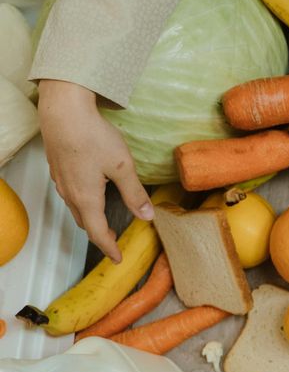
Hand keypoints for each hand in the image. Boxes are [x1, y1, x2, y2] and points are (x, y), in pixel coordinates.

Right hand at [37, 80, 152, 261]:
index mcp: (87, 198)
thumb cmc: (93, 138)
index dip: (109, 248)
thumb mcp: (122, 167)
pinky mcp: (58, 169)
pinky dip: (83, 203)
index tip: (118, 258)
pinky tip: (91, 194)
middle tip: (114, 241)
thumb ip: (134, 193)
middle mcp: (70, 194)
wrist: (62, 112)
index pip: (98, 233)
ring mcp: (61, 181)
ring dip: (90, 219)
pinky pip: (70, 194)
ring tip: (104, 222)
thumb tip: (147, 217)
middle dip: (100, 235)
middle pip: (85, 223)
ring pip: (76, 209)